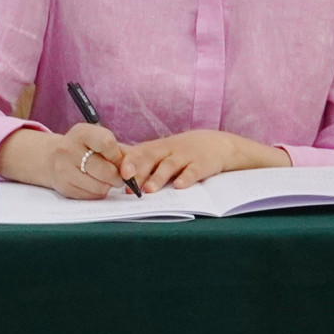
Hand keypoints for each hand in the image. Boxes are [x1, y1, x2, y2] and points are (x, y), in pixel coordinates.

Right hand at [0, 123, 128, 199]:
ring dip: (108, 186)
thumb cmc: (86, 149)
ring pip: (100, 186)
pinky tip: (93, 184)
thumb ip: (121, 152)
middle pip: (106, 170)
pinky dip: (97, 192)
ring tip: (105, 179)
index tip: (119, 161)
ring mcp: (64, 169)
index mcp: (81, 132)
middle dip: (117, 176)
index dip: (118, 156)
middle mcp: (69, 149)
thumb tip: (132, 172)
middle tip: (118, 176)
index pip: (107, 142)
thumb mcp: (99, 141)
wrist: (53, 158)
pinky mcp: (64, 186)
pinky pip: (91, 196)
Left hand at [120, 129, 287, 191]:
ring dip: (158, 177)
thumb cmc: (182, 152)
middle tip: (127, 180)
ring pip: (170, 165)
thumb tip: (115, 175)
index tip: (118, 172)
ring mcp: (187, 156)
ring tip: (149, 190)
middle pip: (151, 157)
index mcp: (157, 148)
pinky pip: (194, 171)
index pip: (139, 152)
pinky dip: (186, 178)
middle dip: (138, 167)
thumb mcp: (163, 151)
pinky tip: (179, 187)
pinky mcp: (203, 164)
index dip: (128, 161)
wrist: (218, 144)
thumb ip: (143, 161)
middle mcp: (170, 149)